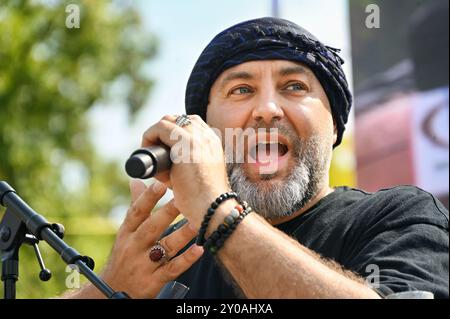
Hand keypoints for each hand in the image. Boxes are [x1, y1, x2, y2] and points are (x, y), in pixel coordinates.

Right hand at [98, 179, 203, 298]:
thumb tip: (136, 181)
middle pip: (151, 228)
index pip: (136, 212)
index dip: (148, 198)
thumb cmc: (124, 257)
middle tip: (183, 199)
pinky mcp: (153, 281)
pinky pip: (172, 269)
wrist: (110, 293)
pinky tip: (199, 250)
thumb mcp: (125, 233)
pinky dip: (186, 260)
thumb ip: (135, 207)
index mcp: (127, 233)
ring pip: (164, 247)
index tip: (160, 184)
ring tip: (197, 223)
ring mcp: (143, 265)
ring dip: (182, 235)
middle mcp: (133, 247)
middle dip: (167, 213)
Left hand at [141, 115, 230, 228]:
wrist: (213, 210)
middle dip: (162, 130)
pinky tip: (145, 149)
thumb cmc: (203, 201)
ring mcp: (198, 139)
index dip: (173, 132)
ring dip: (154, 132)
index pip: (191, 123)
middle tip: (152, 149)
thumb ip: (183, 167)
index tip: (162, 148)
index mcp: (213, 143)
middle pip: (179, 118)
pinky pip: (161, 127)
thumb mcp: (195, 177)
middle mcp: (207, 137)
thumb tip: (159, 167)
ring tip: (148, 150)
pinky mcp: (186, 145)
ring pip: (168, 120)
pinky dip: (149, 135)